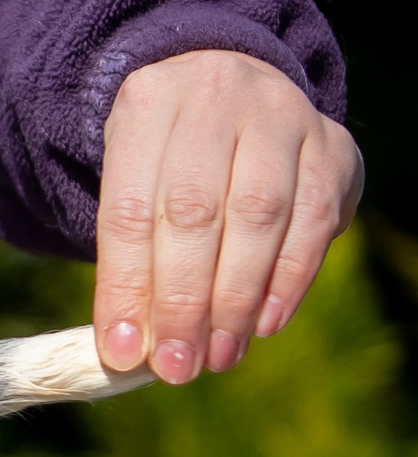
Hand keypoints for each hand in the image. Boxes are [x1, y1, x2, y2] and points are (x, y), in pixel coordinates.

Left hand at [94, 50, 363, 383]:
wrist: (226, 90)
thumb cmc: (163, 157)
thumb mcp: (129, 183)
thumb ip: (127, 258)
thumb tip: (129, 350)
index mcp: (146, 105)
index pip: (129, 209)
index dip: (126, 286)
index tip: (123, 351)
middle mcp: (215, 98)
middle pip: (195, 212)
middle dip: (184, 301)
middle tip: (176, 366)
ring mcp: (281, 115)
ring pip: (259, 216)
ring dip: (237, 299)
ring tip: (218, 355)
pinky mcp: (332, 145)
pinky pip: (314, 220)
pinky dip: (288, 279)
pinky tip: (264, 324)